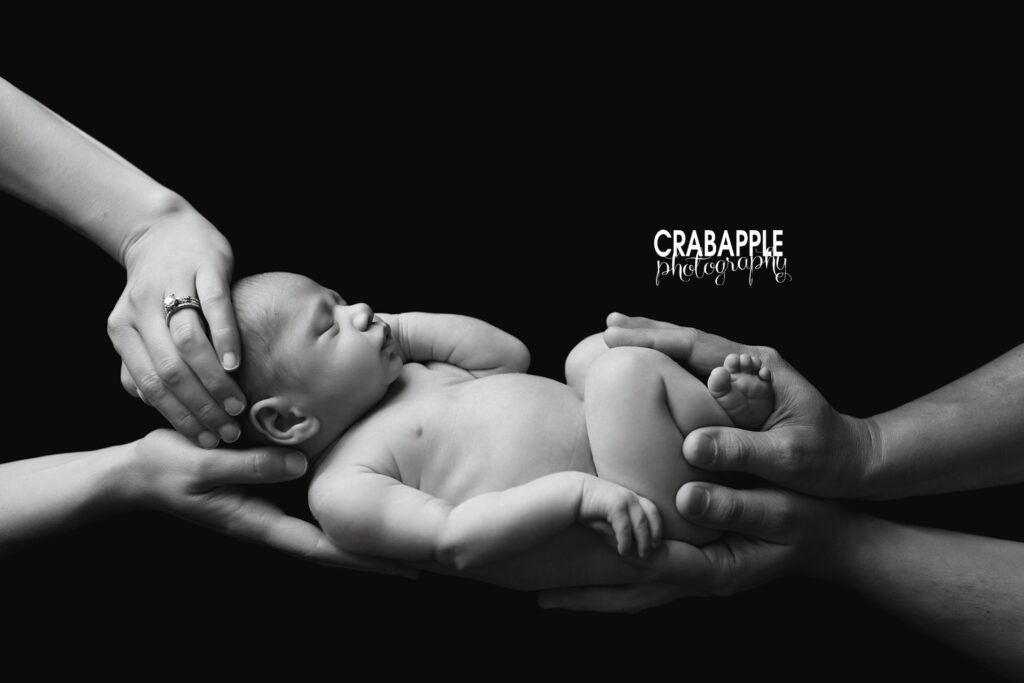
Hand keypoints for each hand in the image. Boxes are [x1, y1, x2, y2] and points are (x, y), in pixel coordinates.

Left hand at [108, 207, 246, 447]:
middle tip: (227, 431)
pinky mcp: (204, 268)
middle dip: (201, 407)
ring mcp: (173, 287)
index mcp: (122, 330)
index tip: (206, 439)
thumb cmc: (159, 288)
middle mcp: (141, 310)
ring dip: (214, 381)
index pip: (150, 385)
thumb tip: (152, 403)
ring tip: (237, 405)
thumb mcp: (140, 326)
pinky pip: (214, 307)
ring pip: (189, 344)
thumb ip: (141, 364)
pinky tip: (236, 363)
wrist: (165, 230)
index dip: (179, 417)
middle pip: (170, 370)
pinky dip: (225, 338)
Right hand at [123, 430, 416, 577]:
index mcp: (260, 524)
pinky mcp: (272, 485)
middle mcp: (275, 519)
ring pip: (329, 523)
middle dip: (377, 551)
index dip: (364, 559)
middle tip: (428, 552)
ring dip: (366, 528)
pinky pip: (317, 499)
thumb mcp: (203, 465)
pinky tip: (370, 491)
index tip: (405, 567)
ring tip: (411, 523)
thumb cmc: (165, 469)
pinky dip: (347, 501)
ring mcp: (275, 504)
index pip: (322, 550)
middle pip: (335, 543)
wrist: (139, 470)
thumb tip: (301, 465)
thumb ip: (249, 464)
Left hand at [539, 482, 858, 611]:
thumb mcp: (778, 510)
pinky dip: (620, 582)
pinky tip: (596, 573)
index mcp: (714, 570)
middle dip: (587, 597)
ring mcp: (697, 579)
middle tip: (539, 597)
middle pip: (632, 594)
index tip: (570, 552)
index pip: (651, 566)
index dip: (610, 559)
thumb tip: (683, 497)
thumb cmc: (808, 522)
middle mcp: (699, 581)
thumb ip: (733, 505)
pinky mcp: (697, 567)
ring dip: (597, 594)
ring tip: (551, 594)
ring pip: (637, 593)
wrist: (833, 541)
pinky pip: (649, 580)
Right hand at [578, 475, 661, 557]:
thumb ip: (619, 525)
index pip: (652, 510)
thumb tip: (627, 543)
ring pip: (641, 524)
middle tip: (651, 550)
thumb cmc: (589, 504)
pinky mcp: (616, 505)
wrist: (574, 492)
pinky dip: (626, 541)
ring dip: (643, 541)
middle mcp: (631, 497)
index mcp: (631, 497)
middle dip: (654, 535)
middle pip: (651, 517)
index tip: (657, 541)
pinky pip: (625, 527)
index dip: (657, 526)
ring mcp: (625, 500)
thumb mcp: (609, 514)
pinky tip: (623, 550)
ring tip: (642, 554)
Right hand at [603, 313, 875, 497]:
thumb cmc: (827, 461)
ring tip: (621, 331)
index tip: (615, 338)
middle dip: (648, 330)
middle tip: (607, 324)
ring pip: (694, 348)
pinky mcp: (745, 387)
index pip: (695, 346)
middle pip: (691, 337)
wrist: (859, 460)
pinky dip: (671, 358)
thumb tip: (690, 444)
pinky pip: (699, 366)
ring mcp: (749, 371)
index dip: (653, 341)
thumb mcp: (787, 458)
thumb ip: (742, 448)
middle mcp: (751, 361)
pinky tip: (656, 363)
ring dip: (657, 339)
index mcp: (759, 367)